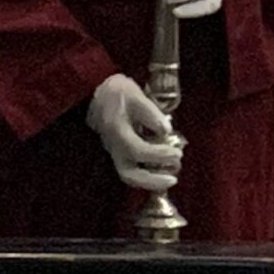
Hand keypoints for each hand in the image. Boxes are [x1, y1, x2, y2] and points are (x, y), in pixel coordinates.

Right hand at [86, 75, 181, 193]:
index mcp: (117, 131)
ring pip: (128, 175)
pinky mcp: (117, 152)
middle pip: (128, 174)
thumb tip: (166, 132)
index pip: (137, 151)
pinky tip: (163, 170)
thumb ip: (151, 113)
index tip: (178, 153)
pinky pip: (131, 168)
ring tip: (171, 177)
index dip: (159, 155)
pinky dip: (146, 174)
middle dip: (151, 181)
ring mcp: (114, 151)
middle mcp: (113, 146)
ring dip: (150, 180)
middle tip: (173, 180)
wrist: (95, 94)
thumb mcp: (136, 95)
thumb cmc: (117, 92)